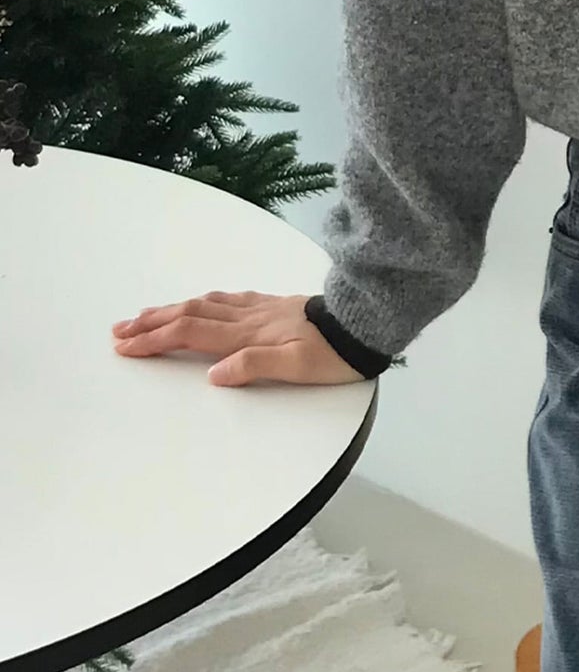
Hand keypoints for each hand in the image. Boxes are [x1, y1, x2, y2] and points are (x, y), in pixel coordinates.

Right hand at [111, 290, 369, 385]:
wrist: (367, 324)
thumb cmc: (335, 354)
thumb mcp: (297, 368)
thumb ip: (254, 367)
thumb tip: (213, 373)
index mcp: (248, 335)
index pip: (190, 334)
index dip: (155, 340)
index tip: (125, 347)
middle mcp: (249, 317)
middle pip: (189, 314)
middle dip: (151, 322)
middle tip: (119, 330)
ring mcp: (261, 307)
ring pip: (205, 304)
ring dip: (171, 309)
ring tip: (146, 314)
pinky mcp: (274, 304)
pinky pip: (227, 298)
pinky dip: (203, 301)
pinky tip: (201, 302)